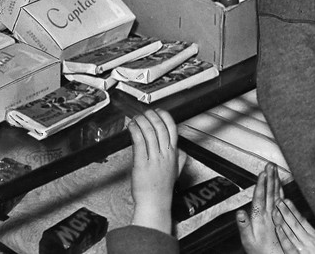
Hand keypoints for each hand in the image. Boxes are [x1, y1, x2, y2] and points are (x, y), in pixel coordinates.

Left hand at [128, 109, 180, 234]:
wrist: (155, 202)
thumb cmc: (162, 189)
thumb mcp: (176, 171)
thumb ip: (180, 159)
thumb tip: (182, 151)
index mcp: (174, 154)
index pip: (172, 129)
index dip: (165, 117)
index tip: (159, 112)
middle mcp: (165, 154)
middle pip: (161, 128)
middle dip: (152, 116)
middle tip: (145, 112)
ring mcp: (154, 158)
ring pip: (150, 133)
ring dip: (142, 122)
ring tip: (137, 118)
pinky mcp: (142, 163)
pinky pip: (139, 142)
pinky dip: (135, 132)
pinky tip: (132, 128)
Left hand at [237, 163, 283, 253]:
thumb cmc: (258, 253)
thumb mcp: (249, 241)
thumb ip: (244, 226)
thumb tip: (239, 213)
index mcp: (257, 218)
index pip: (259, 197)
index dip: (261, 184)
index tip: (263, 172)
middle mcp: (264, 215)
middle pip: (267, 192)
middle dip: (269, 178)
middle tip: (270, 164)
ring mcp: (271, 217)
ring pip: (273, 195)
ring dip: (274, 182)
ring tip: (274, 170)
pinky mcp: (277, 220)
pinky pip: (280, 204)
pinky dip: (281, 194)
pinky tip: (281, 188)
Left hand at [275, 199, 314, 253]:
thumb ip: (314, 236)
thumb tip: (305, 226)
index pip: (302, 220)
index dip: (293, 210)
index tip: (287, 200)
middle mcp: (309, 240)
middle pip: (296, 222)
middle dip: (286, 211)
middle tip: (278, 200)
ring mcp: (304, 248)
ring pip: (292, 231)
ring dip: (283, 219)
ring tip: (276, 209)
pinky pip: (290, 246)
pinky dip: (284, 237)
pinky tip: (278, 228)